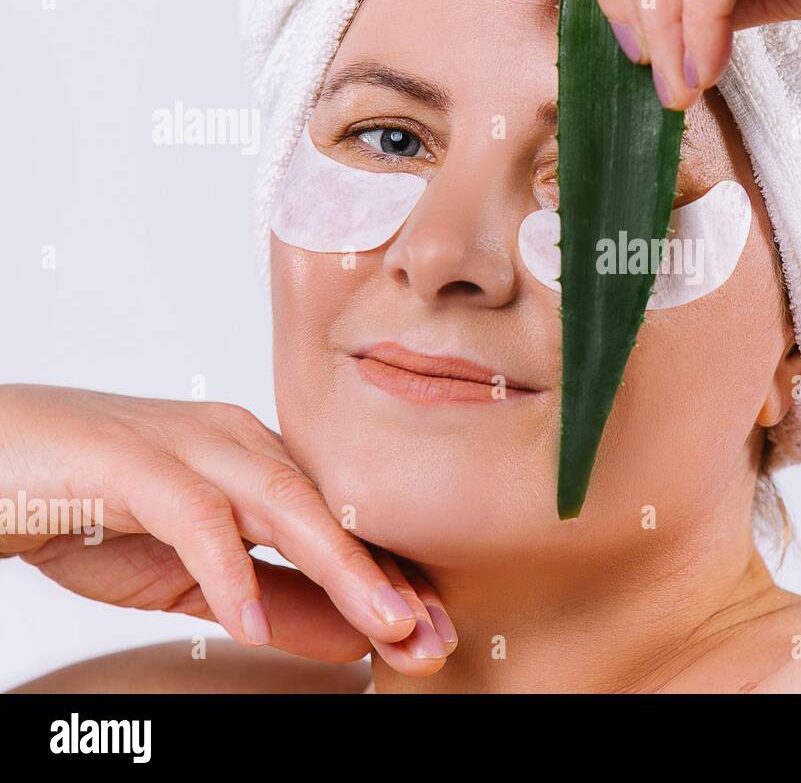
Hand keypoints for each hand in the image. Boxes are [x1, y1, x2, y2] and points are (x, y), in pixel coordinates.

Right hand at [0, 385, 456, 676]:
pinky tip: (249, 621)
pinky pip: (193, 514)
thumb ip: (273, 599)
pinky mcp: (129, 461)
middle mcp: (236, 441)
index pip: (341, 525)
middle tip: (433, 639)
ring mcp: (185, 443)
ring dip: (340, 568)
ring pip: (284, 502)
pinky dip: (226, 569)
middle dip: (388, 578)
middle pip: (331, 512)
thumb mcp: (191, 576)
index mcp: (256, 460)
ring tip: (384, 625)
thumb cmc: (84, 509)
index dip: (393, 581)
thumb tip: (354, 639)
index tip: (436, 637)